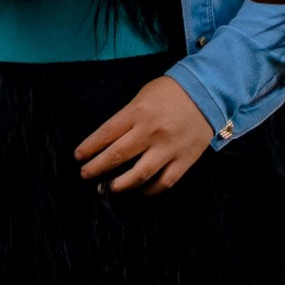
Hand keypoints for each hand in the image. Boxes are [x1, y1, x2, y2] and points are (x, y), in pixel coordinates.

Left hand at [74, 76, 213, 194]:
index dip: (89, 148)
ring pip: (138, 175)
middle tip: (85, 175)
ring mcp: (168, 148)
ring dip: (118, 186)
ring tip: (106, 189)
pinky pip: (163, 183)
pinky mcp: (184, 160)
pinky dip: (148, 191)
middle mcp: (151, 132)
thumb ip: (127, 118)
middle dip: (96, 168)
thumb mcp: (142, 96)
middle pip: (117, 156)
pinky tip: (137, 191)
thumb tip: (108, 141)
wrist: (207, 92)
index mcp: (138, 112)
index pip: (106, 134)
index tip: (78, 157)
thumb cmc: (169, 92)